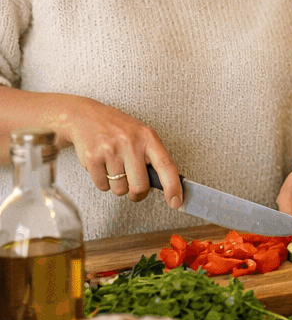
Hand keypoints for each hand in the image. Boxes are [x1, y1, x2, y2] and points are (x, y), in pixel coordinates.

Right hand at [50, 94, 183, 207]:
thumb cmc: (120, 130)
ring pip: (120, 189)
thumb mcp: (142, 135)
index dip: (173, 186)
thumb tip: (167, 185)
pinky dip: (104, 182)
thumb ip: (153, 157)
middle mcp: (130, 143)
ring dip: (118, 185)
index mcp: (148, 138)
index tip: (176, 202)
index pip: (166, 165)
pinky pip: (103, 186)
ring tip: (115, 167)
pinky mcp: (92, 158)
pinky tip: (103, 166)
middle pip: (140, 186)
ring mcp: (110, 151)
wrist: (87, 117)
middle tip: (135, 189)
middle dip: (138, 194)